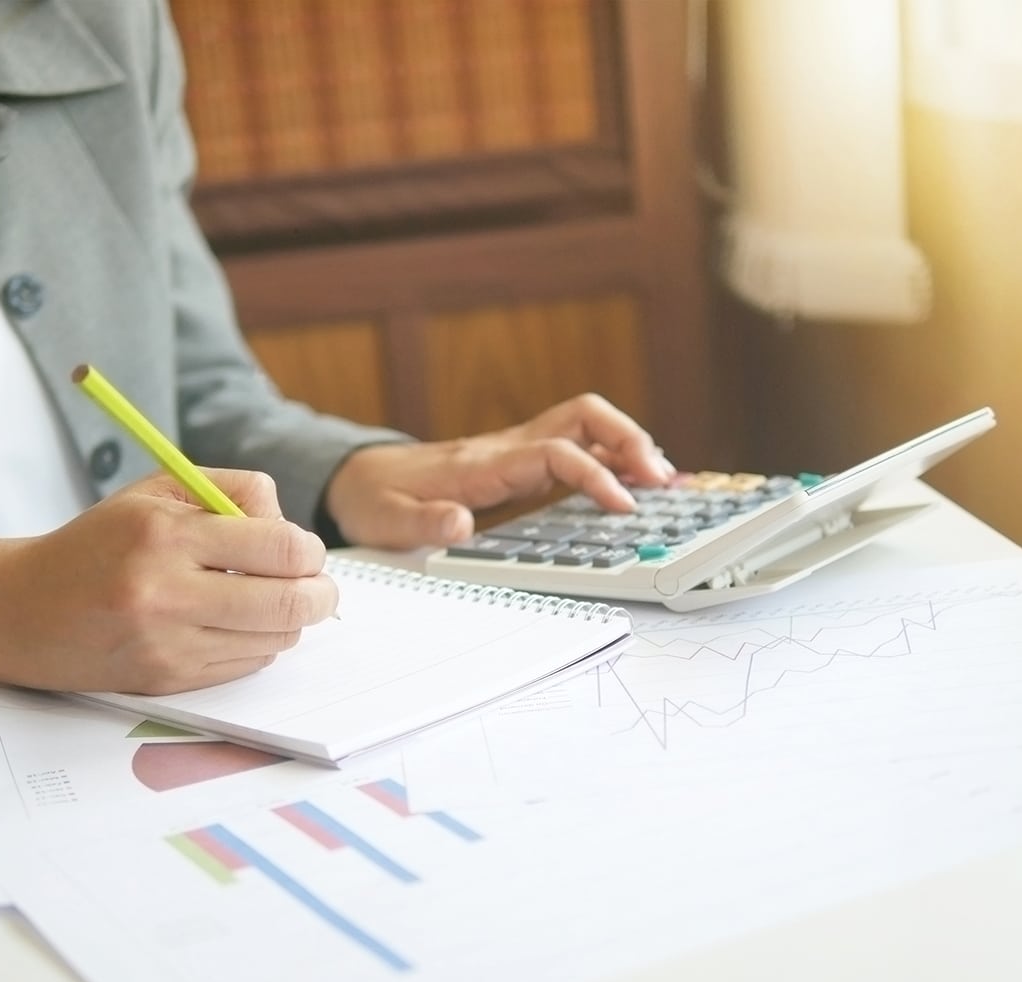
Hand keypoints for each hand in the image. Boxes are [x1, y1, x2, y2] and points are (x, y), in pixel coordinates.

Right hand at [0, 470, 338, 693]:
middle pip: (289, 603)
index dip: (310, 550)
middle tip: (320, 586)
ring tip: (268, 598)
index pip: (280, 547)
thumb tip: (294, 527)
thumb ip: (236, 491)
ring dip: (289, 619)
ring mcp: (169, 644)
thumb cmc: (103, 542)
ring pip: (276, 639)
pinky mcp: (170, 681)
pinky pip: (249, 664)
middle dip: (321, 594)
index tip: (308, 551)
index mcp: (167, 535)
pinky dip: (259, 643)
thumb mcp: (162, 490)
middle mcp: (167, 594)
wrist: (27, 610)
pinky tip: (234, 622)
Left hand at [327, 392, 674, 548]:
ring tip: (661, 479)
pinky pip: (576, 447)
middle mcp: (507, 448)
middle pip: (583, 417)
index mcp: (483, 464)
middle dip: (628, 439)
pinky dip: (611, 458)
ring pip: (586, 426)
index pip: (555, 452)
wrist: (360, 478)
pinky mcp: (520, 463)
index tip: (623, 506)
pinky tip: (630, 482)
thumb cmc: (376, 497)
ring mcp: (517, 452)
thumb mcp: (386, 520)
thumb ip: (423, 522)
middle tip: (661, 478)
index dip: (594, 474)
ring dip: (627, 444)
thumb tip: (462, 524)